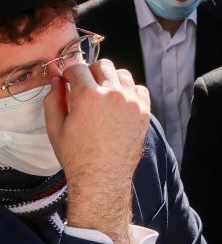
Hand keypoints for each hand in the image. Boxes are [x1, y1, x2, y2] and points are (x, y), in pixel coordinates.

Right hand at [48, 59, 150, 243]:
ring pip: (123, 74)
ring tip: (103, 97)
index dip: (70, 72)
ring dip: (111, 80)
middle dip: (91, 73)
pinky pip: (139, 89)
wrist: (102, 177)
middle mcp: (113, 94)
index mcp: (89, 96)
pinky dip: (129, 91)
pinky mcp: (144, 110)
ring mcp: (132, 101)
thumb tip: (56, 78)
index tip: (69, 79)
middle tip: (85, 88)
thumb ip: (54, 99)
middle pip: (103, 66)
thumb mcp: (55, 128)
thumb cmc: (76, 155)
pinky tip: (119, 104)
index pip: (78, 67)